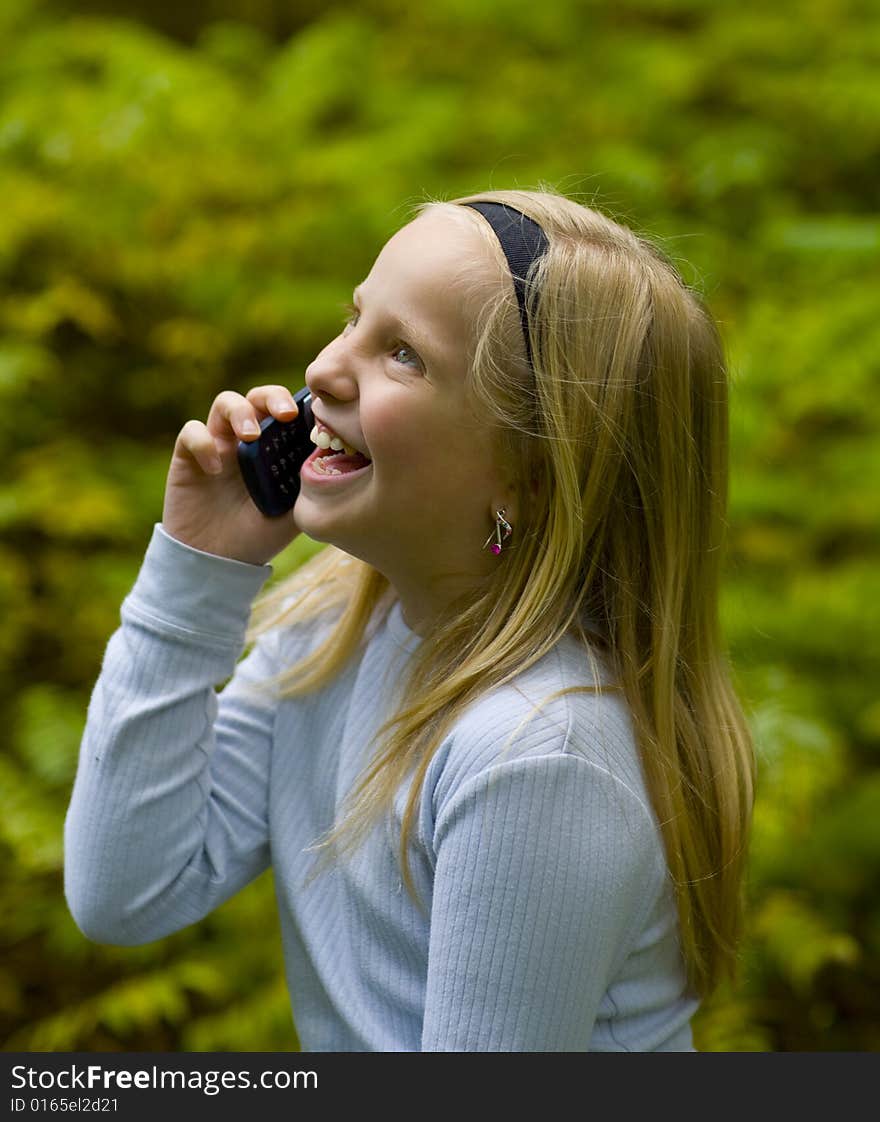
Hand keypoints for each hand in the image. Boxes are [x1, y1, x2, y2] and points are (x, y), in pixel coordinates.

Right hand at [162, 385, 302, 565]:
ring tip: (250, 436)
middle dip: (273, 397)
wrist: (218, 563)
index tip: (317, 413)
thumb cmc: (260, 536)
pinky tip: (215, 470)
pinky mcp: (189, 456)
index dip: (302, 404)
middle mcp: (248, 440)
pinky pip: (192, 432)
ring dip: (240, 411)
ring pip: (225, 402)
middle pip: (260, 397)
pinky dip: (203, 443)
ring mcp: (219, 445)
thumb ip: (313, 487)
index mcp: (277, 448)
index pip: (290, 410)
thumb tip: (336, 459)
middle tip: (286, 415)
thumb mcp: (296, 514)